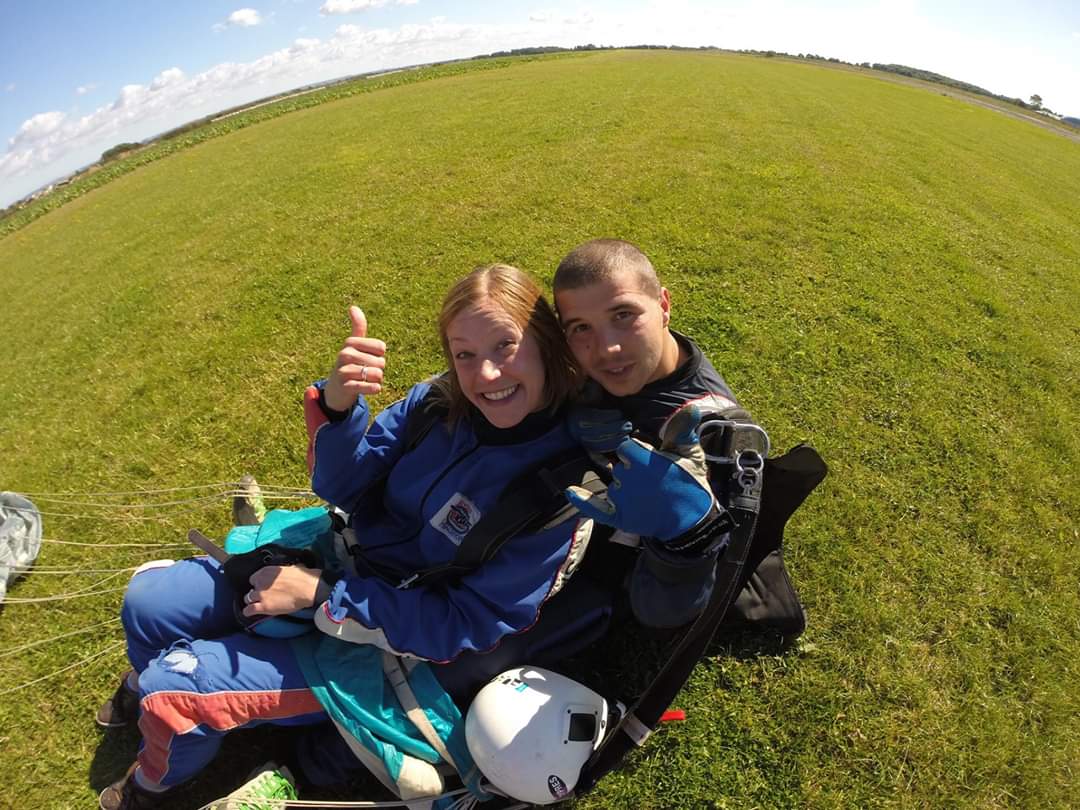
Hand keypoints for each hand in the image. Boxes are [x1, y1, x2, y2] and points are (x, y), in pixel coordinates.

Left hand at [243, 564, 321, 616]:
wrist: (308, 589)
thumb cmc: (303, 577)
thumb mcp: (289, 568)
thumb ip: (281, 572)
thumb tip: (286, 572)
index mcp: (266, 571)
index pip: (254, 578)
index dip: (259, 584)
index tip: (265, 587)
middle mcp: (260, 582)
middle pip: (251, 589)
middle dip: (256, 593)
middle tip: (266, 596)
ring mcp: (261, 594)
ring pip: (247, 599)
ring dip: (253, 602)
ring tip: (260, 605)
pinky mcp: (264, 606)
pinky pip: (249, 610)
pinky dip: (249, 612)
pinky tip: (251, 613)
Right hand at [323, 306, 386, 411]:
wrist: (336, 389)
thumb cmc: (350, 363)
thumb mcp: (354, 345)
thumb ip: (358, 326)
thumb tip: (353, 306)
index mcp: (350, 342)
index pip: (381, 347)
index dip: (380, 355)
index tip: (369, 357)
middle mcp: (345, 354)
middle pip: (381, 362)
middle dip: (378, 369)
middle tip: (366, 371)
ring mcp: (344, 371)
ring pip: (377, 374)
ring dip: (377, 380)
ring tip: (366, 380)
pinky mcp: (346, 387)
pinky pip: (369, 386)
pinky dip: (374, 388)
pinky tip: (373, 388)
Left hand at [565, 406, 713, 540]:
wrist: (691, 520)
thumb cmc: (691, 484)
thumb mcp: (690, 455)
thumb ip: (683, 431)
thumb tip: (691, 408)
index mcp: (642, 460)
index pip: (624, 447)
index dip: (636, 452)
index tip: (650, 458)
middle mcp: (627, 478)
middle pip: (618, 466)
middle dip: (631, 470)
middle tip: (653, 481)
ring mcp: (621, 498)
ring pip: (612, 484)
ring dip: (622, 486)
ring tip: (646, 495)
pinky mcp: (619, 516)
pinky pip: (596, 508)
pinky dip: (583, 501)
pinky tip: (572, 491)